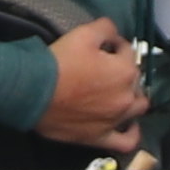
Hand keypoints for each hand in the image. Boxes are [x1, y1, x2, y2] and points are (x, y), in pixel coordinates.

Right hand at [40, 20, 148, 151]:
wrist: (33, 92)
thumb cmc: (60, 62)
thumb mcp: (83, 33)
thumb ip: (106, 28)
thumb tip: (113, 33)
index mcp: (125, 70)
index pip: (128, 52)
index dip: (115, 46)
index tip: (104, 45)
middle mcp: (126, 97)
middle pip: (134, 81)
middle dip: (123, 71)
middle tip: (104, 68)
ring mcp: (114, 119)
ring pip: (136, 108)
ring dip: (131, 98)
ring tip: (119, 93)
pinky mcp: (100, 137)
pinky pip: (126, 142)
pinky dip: (132, 134)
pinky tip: (129, 127)